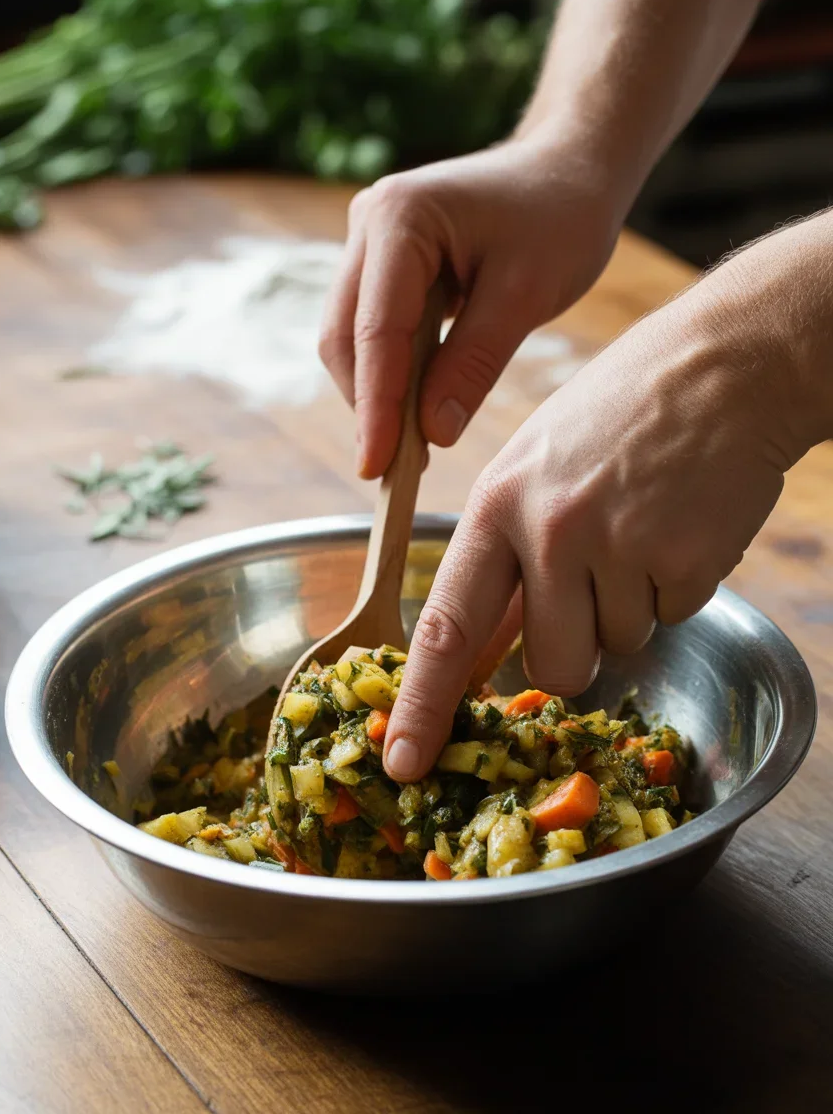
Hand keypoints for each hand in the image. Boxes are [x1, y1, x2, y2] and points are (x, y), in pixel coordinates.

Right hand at [318, 134, 623, 477]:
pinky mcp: (381, 261)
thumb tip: (430, 433)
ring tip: (411, 446)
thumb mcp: (526, 294)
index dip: (375, 404)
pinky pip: (370, 328)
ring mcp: (368, 240)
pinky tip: (416, 406)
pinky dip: (389, 372)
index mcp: (399, 217)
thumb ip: (473, 363)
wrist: (569, 167)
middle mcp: (368, 221)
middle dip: (367, 404)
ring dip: (375, 392)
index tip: (378, 466)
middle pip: (344, 335)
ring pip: (350, 337)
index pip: (375, 329)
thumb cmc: (560, 216)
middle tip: (395, 470)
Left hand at [381, 215, 832, 781]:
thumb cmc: (620, 412)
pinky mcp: (685, 559)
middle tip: (595, 583)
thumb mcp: (534, 465)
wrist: (724, 364)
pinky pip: (673, 616)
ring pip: (616, 646)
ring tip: (641, 527)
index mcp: (497, 506)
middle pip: (549, 665)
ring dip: (631, 607)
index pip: (446, 627)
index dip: (422, 705)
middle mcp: (549, 531)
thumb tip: (485, 646)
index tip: (402, 763)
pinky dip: (678, 585)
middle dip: (572, 651)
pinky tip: (680, 522)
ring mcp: (619, 546)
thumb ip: (504, 553)